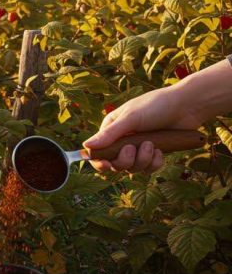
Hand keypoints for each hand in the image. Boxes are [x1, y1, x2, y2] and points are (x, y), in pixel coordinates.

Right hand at [83, 86, 199, 173]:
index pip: (99, 152)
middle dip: (125, 160)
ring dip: (142, 159)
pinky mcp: (154, 153)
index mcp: (112, 130)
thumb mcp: (130, 118)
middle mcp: (123, 140)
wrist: (187, 106)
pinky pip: (149, 168)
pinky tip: (160, 150)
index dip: (100, 162)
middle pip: (115, 164)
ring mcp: (139, 148)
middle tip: (133, 149)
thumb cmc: (156, 105)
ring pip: (133, 168)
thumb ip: (109, 134)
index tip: (107, 165)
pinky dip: (154, 162)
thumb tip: (86, 147)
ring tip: (152, 144)